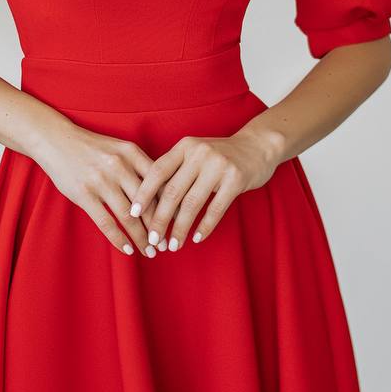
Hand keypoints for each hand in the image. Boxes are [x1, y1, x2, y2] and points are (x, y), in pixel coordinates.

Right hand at [34, 122, 163, 256]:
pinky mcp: (84, 194)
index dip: (171, 206)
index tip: (178, 223)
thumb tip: (163, 193)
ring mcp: (101, 181)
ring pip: (129, 216)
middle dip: (159, 227)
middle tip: (166, 244)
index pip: (159, 183)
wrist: (57, 140)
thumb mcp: (119, 148)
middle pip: (147, 203)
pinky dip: (119, 239)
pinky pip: (106, 222)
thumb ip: (139, 166)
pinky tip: (128, 250)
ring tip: (150, 251)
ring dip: (141, 238)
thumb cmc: (92, 147)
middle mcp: (119, 166)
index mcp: (132, 152)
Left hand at [128, 124, 285, 250]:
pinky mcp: (236, 179)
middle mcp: (199, 153)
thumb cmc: (220, 155)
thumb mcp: (195, 153)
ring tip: (173, 245)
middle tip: (152, 239)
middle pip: (172, 191)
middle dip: (160, 219)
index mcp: (184, 147)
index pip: (157, 171)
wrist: (258, 145)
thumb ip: (176, 170)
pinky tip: (197, 238)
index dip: (144, 194)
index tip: (132, 214)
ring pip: (192, 203)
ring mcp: (218, 165)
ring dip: (180, 228)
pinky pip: (216, 208)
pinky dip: (205, 226)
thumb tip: (150, 203)